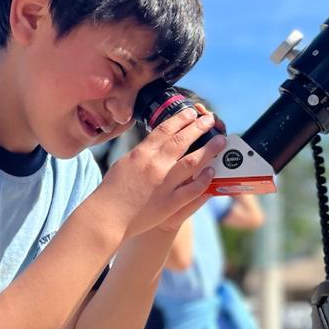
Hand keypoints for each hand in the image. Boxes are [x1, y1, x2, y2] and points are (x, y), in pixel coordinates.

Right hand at [94, 108, 225, 238]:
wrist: (107, 217)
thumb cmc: (112, 190)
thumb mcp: (125, 162)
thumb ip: (143, 152)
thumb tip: (157, 141)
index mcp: (142, 153)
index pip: (165, 129)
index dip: (181, 118)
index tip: (192, 112)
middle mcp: (155, 165)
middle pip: (182, 140)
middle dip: (199, 127)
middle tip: (211, 120)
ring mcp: (164, 184)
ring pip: (193, 162)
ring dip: (209, 149)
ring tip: (220, 140)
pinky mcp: (170, 203)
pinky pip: (192, 189)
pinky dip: (204, 180)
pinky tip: (212, 172)